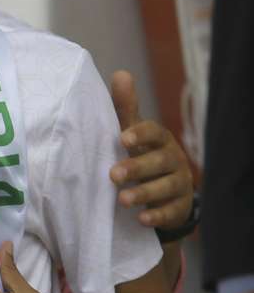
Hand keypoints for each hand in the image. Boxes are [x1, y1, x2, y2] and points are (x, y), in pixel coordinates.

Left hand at [108, 70, 193, 228]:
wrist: (159, 190)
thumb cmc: (138, 153)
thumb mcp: (130, 132)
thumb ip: (124, 108)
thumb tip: (120, 73)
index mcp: (158, 139)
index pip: (154, 132)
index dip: (140, 134)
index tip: (122, 139)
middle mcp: (172, 159)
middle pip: (159, 162)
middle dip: (137, 168)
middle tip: (113, 175)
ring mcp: (178, 183)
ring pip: (166, 187)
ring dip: (144, 193)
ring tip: (123, 200)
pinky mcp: (179, 207)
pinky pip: (171, 212)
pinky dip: (157, 216)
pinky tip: (142, 219)